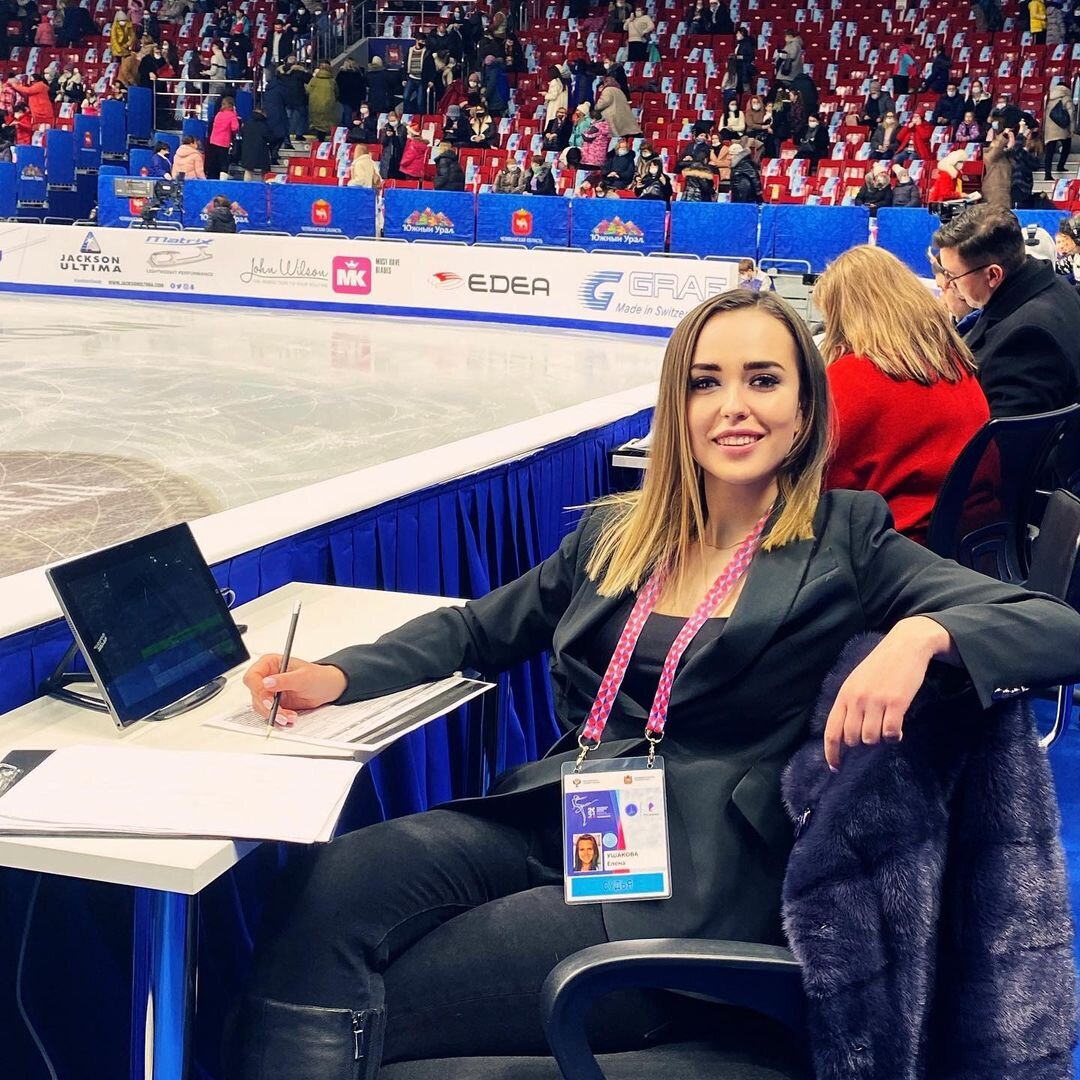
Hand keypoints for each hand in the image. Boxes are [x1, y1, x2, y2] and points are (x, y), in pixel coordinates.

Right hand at [242, 654, 347, 725]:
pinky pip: (269, 712)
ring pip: (260, 705)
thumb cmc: (317, 676)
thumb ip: (284, 680)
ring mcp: (270, 690)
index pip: (253, 676)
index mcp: (270, 663)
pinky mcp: (274, 702)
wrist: (327, 688)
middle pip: (255, 693)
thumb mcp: (303, 677)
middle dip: (267, 705)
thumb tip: (266, 682)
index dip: (257, 688)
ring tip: (289, 716)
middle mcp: (267, 676)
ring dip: (274, 713)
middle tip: (279, 712)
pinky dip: (279, 717)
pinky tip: (290, 717)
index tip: (268, 698)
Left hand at [823, 616, 954, 770]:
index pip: (831, 732)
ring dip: (879, 740)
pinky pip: (891, 733)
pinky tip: (897, 730)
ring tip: (886, 728)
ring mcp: (875, 701)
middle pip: (852, 739)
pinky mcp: (896, 702)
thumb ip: (850, 705)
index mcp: (844, 695)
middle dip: (861, 744)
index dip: (832, 753)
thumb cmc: (880, 666)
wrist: (904, 646)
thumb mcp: (857, 682)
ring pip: (871, 739)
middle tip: (874, 734)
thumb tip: (846, 736)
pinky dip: (894, 737)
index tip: (835, 768)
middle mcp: (856, 699)